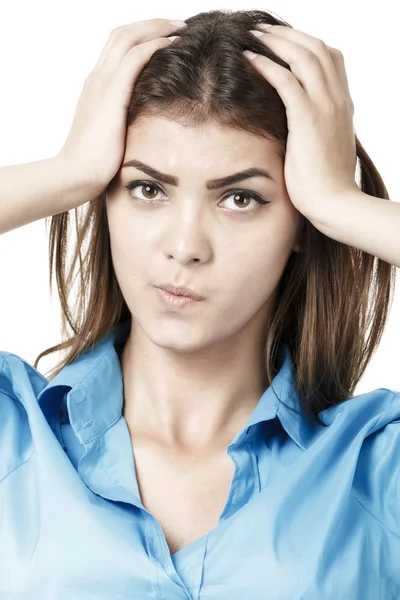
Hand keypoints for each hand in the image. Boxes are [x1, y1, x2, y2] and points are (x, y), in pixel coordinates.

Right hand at [56, 18, 185, 198]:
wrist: (76, 175)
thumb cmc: (94, 167)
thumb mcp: (112, 140)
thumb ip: (124, 127)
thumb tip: (145, 132)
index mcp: (96, 90)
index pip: (117, 50)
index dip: (141, 38)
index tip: (166, 38)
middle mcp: (96, 80)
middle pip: (122, 35)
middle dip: (151, 25)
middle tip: (177, 25)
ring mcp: (102, 84)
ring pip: (128, 38)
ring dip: (156, 28)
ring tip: (180, 27)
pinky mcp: (111, 94)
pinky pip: (135, 57)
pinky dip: (154, 45)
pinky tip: (172, 44)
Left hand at [244, 25, 357, 222]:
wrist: (333, 202)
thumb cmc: (324, 184)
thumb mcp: (324, 149)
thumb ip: (316, 130)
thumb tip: (299, 128)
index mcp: (342, 106)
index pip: (330, 60)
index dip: (306, 45)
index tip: (282, 43)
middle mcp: (337, 100)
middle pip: (317, 49)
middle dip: (289, 35)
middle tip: (263, 30)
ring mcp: (325, 107)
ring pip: (304, 56)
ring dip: (277, 41)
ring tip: (254, 35)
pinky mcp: (308, 118)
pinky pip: (288, 80)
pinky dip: (268, 64)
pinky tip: (250, 59)